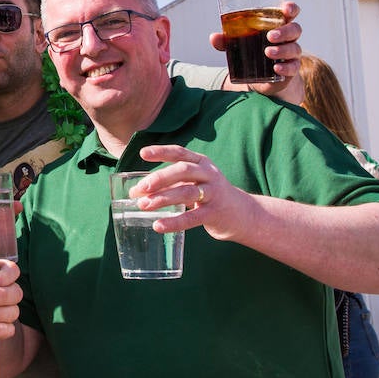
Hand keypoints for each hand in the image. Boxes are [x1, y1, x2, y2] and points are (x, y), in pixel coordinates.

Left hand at [130, 144, 259, 241]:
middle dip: (160, 178)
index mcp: (201, 163)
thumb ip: (169, 184)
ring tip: (144, 205)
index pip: (180, 153)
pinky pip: (192, 217)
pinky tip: (158, 225)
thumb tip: (135, 192)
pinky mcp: (215, 213)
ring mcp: (214, 193)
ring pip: (186, 192)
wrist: (242, 214)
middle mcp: (209, 174)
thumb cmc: (209, 196)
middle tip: (141, 187)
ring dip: (163, 198)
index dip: (161, 152)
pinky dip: (174, 222)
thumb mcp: (193, 183)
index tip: (143, 154)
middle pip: (183, 170)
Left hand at [210, 0, 302, 93]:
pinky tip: (276, 68)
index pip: (291, 13)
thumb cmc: (252, 52)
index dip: (291, 9)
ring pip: (295, 48)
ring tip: (267, 52)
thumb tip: (214, 37)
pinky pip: (294, 67)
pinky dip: (286, 68)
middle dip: (284, 31)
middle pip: (295, 29)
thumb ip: (227, 40)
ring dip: (282, 50)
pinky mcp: (290, 69)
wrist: (260, 77)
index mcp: (278, 26)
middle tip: (270, 36)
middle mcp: (288, 38)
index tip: (286, 9)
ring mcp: (291, 54)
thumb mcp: (239, 44)